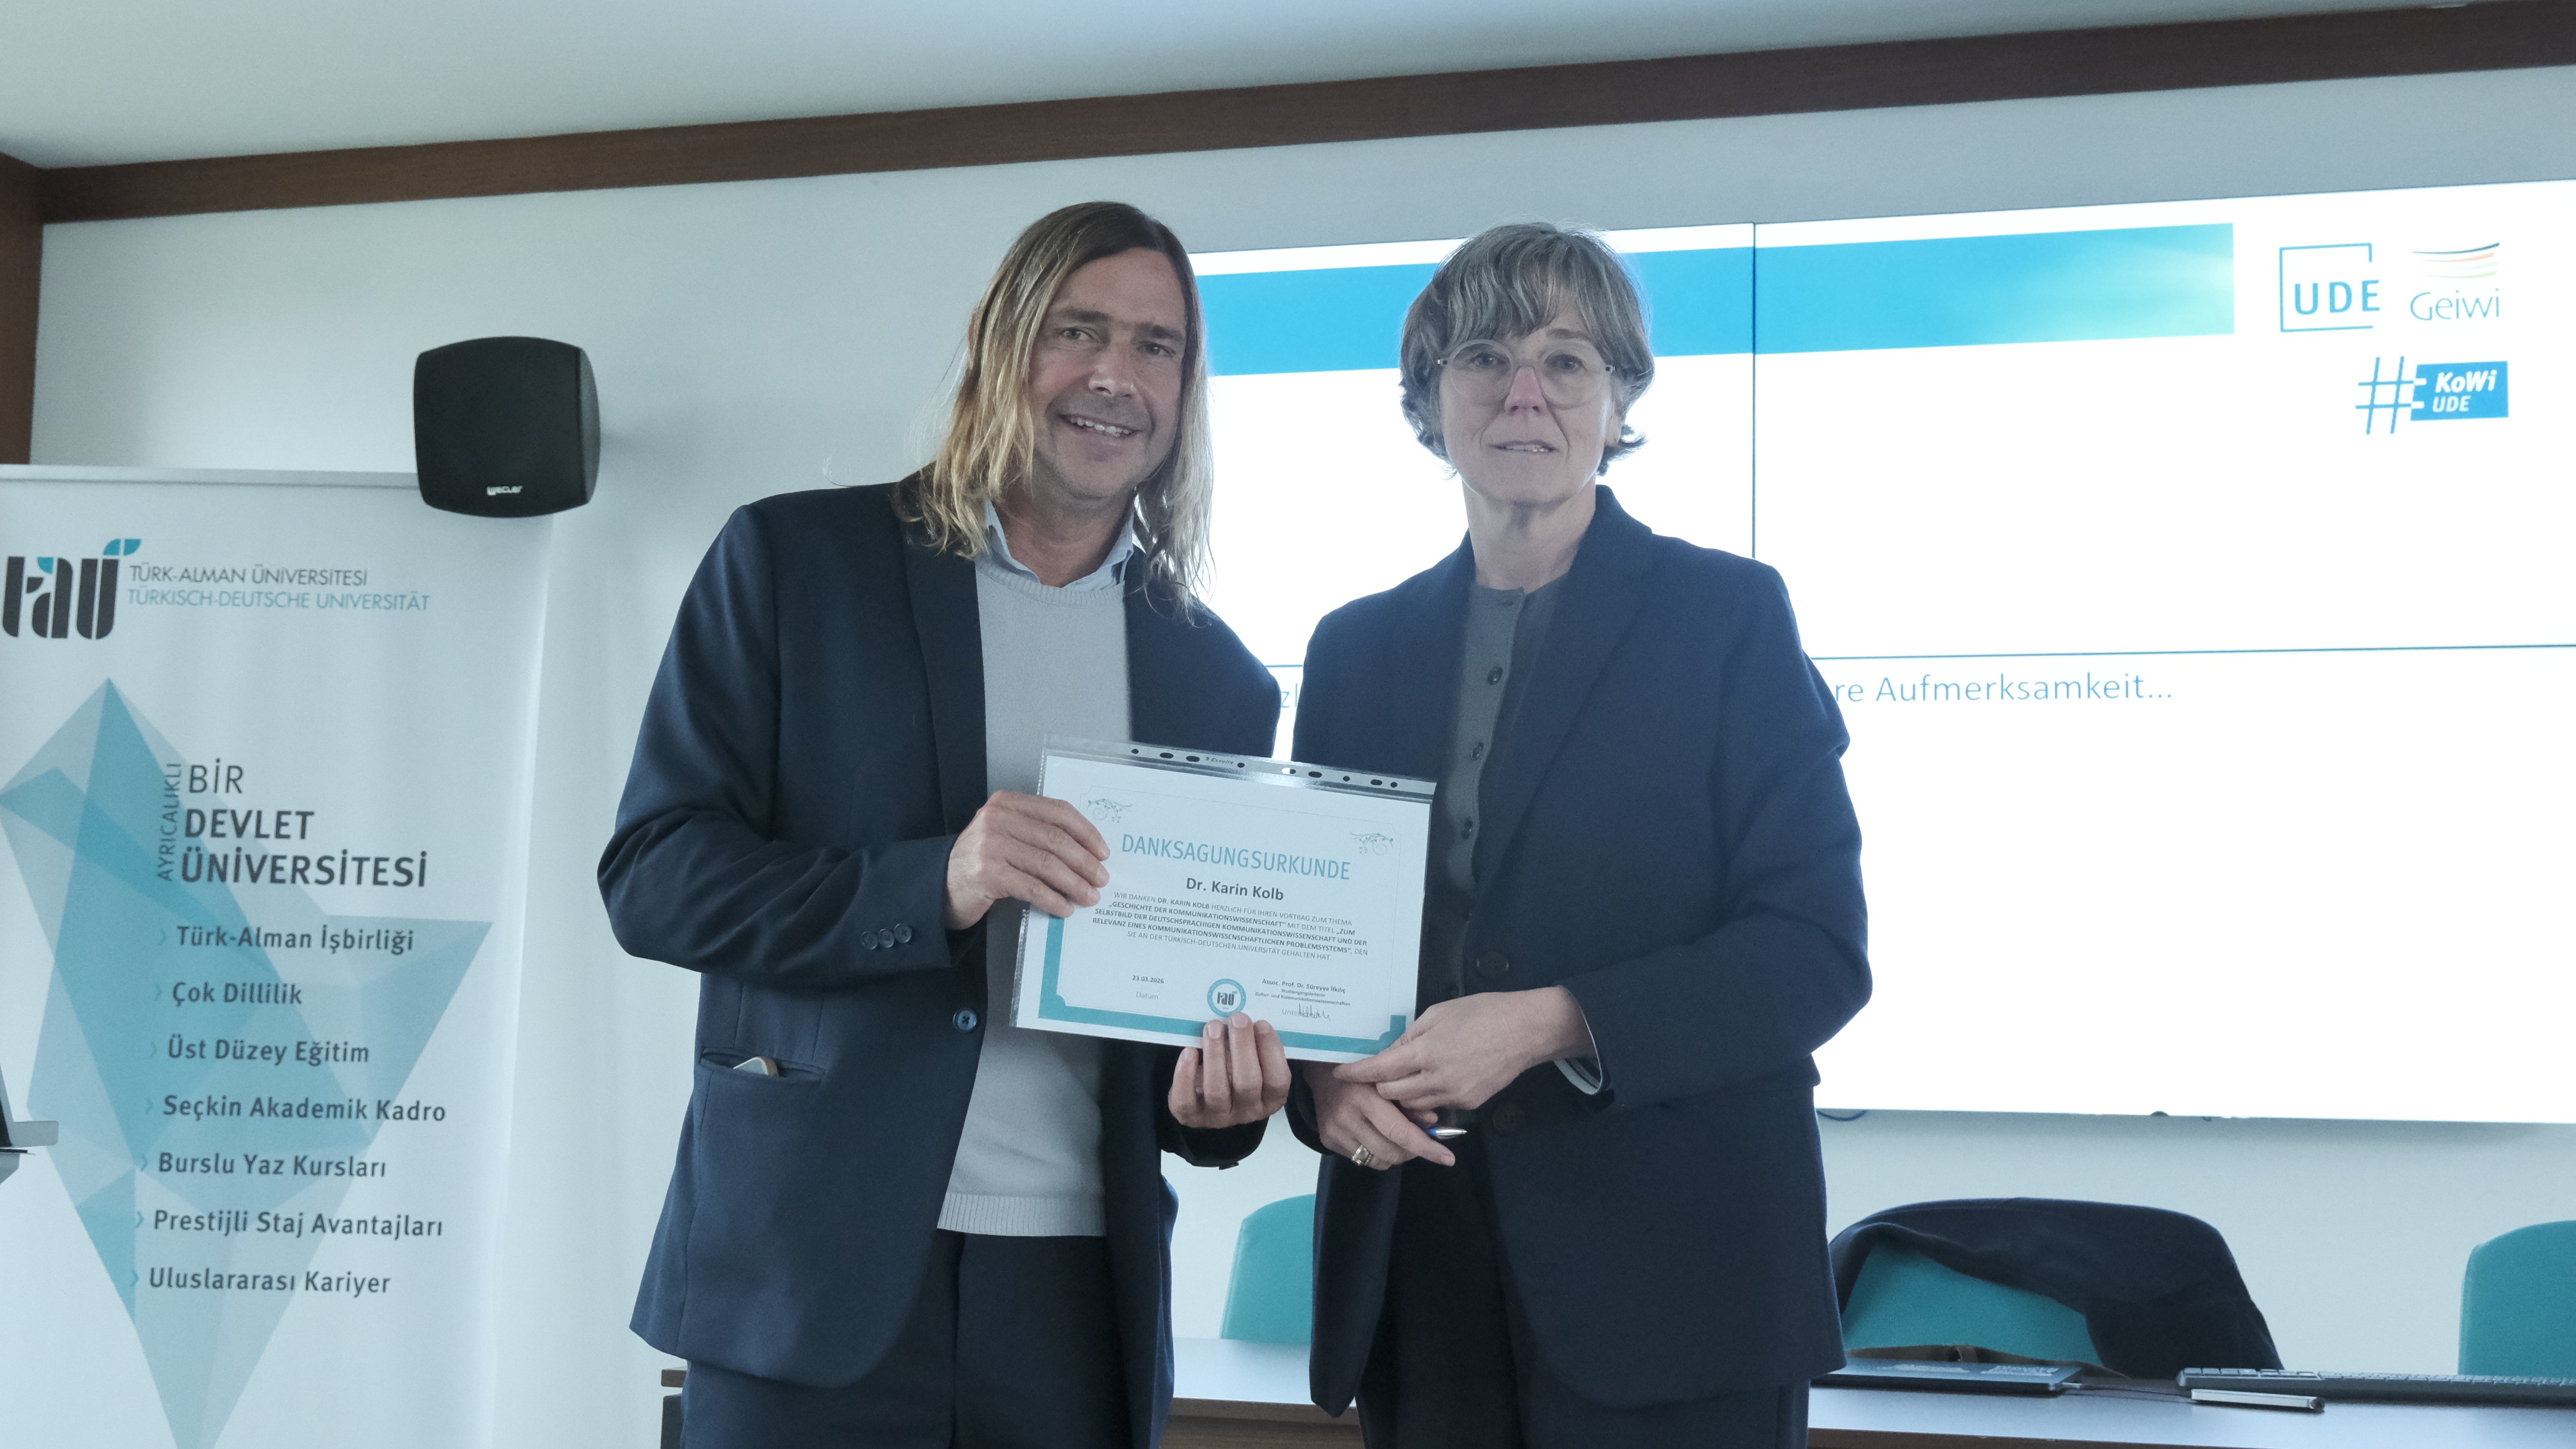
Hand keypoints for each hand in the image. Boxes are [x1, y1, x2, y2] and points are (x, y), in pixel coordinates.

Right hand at [944, 792, 1109, 929]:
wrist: (940, 885)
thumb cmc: (983, 861)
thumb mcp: (1007, 835)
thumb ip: (1038, 834)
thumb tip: (1088, 855)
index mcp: (1007, 802)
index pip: (1057, 811)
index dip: (1085, 832)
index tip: (1103, 852)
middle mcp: (997, 818)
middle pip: (1055, 839)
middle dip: (1085, 861)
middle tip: (1102, 879)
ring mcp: (990, 845)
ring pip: (1047, 863)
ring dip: (1074, 883)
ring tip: (1090, 896)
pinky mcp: (987, 873)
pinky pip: (1031, 887)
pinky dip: (1053, 899)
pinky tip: (1065, 908)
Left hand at [1169, 1014, 1292, 1128]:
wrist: (1206, 1096)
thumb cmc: (1234, 1070)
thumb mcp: (1253, 1060)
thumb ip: (1255, 1045)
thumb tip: (1246, 1018)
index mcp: (1270, 1098)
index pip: (1278, 1080)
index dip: (1271, 1051)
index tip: (1261, 1024)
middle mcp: (1247, 1111)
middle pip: (1248, 1083)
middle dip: (1242, 1047)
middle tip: (1237, 1019)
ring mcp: (1219, 1116)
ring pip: (1217, 1090)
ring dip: (1215, 1055)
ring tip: (1213, 1027)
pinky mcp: (1192, 1116)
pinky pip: (1186, 1100)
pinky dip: (1186, 1075)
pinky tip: (1189, 1052)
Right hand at [1308, 1060, 1453, 1169]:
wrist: (1320, 1067)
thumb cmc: (1362, 1070)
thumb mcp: (1388, 1078)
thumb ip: (1410, 1101)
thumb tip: (1433, 1124)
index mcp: (1365, 1097)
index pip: (1400, 1132)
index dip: (1426, 1148)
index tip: (1447, 1158)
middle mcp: (1347, 1117)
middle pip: (1391, 1152)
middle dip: (1412, 1152)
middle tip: (1418, 1141)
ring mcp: (1336, 1131)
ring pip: (1378, 1161)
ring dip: (1394, 1155)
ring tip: (1396, 1138)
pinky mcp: (1328, 1140)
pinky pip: (1361, 1159)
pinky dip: (1375, 1153)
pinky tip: (1375, 1135)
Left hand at [1334, 987, 1589, 1113]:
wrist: (1525, 1031)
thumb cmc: (1482, 1012)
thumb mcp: (1439, 1013)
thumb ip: (1410, 1035)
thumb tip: (1389, 1052)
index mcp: (1425, 1051)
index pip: (1379, 1070)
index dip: (1356, 1073)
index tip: (1340, 1074)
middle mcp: (1436, 1079)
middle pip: (1391, 1093)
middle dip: (1379, 1085)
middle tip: (1378, 1072)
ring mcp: (1453, 1095)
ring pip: (1412, 1105)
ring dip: (1402, 1094)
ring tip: (1405, 1077)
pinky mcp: (1468, 1104)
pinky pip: (1437, 1106)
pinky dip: (1427, 1097)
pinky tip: (1433, 1080)